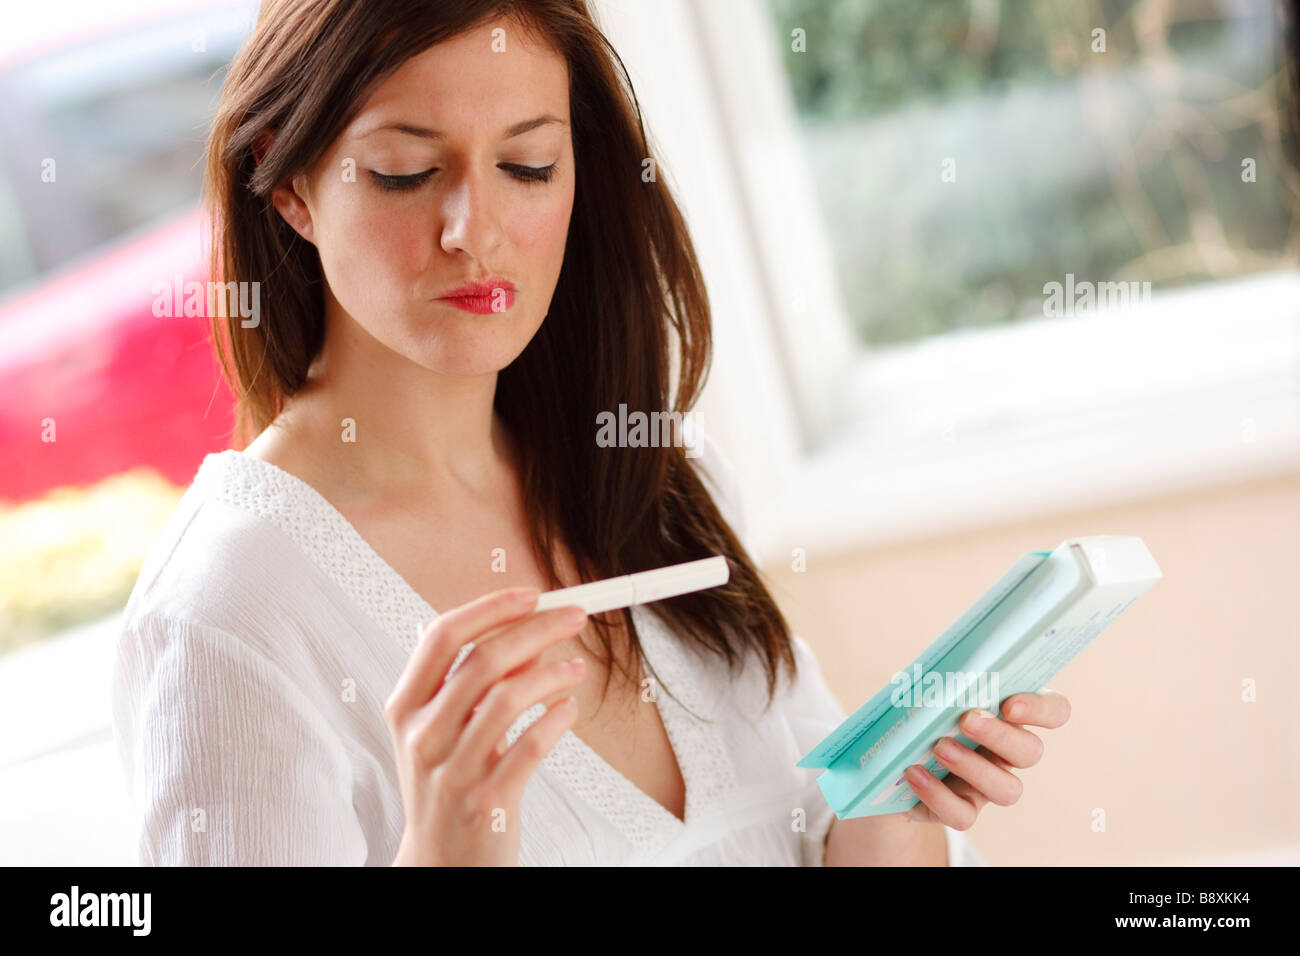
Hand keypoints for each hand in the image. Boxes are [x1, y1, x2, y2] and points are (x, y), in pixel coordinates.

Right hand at [384, 586, 588, 865]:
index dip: (489, 608)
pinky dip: (557, 719)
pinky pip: (531, 746)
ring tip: (577, 668)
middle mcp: (423, 735)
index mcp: (406, 707)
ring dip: (553, 673)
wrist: (442, 863)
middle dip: (537, 629)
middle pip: (482, 661)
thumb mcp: (448, 729)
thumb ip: (479, 683)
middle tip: (576, 617)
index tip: (532, 595)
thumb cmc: (450, 783)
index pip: (442, 637)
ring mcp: (452, 770)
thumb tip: (532, 634)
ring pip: (509, 699)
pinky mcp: (486, 800)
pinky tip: (570, 708)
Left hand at [901, 689, 1071, 829]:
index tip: (1011, 704)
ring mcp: (988, 787)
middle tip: (967, 719)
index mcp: (1009, 717)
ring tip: (939, 747)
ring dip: (973, 767)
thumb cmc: (916, 716)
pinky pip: (963, 814)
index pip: (1054, 711)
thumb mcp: (923, 692)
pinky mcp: (962, 811)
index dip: (1042, 709)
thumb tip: (928, 677)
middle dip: (1000, 735)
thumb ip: (934, 681)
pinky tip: (914, 773)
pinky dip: (938, 794)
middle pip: (1031, 752)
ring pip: (1007, 789)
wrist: (889, 765)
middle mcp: (1007, 754)